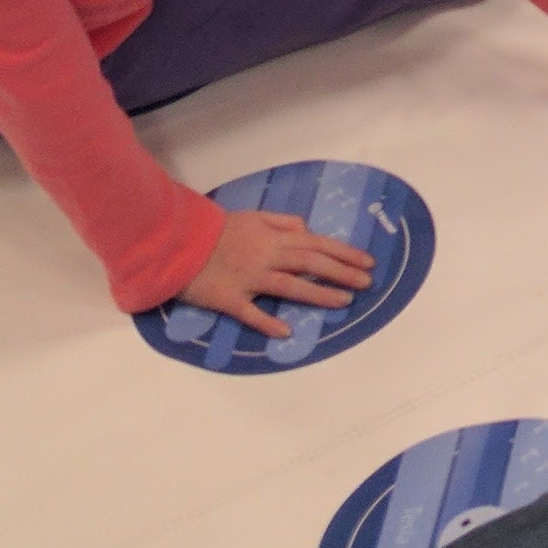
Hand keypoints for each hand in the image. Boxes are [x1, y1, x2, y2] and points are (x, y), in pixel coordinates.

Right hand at [179, 203, 373, 339]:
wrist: (179, 242)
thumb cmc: (217, 229)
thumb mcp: (253, 215)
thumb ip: (283, 221)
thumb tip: (308, 230)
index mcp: (273, 237)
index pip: (317, 244)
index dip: (344, 253)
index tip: (368, 262)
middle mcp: (267, 256)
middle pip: (310, 263)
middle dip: (342, 272)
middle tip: (367, 283)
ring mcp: (249, 278)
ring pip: (289, 286)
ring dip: (318, 294)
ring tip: (344, 302)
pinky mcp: (229, 298)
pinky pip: (249, 312)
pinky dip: (266, 322)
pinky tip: (285, 332)